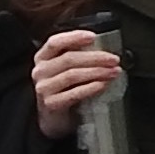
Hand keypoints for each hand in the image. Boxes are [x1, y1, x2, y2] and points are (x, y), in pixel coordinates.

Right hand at [30, 26, 121, 140]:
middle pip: (68, 59)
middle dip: (95, 57)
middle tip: (113, 59)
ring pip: (72, 75)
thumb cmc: (64, 89)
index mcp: (43, 58)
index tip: (93, 36)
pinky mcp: (51, 104)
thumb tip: (104, 48)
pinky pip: (73, 93)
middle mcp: (40, 71)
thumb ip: (79, 56)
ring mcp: (44, 88)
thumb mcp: (66, 69)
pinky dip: (90, 88)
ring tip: (113, 72)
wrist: (54, 117)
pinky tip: (102, 85)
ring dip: (97, 72)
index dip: (73, 37)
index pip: (55, 42)